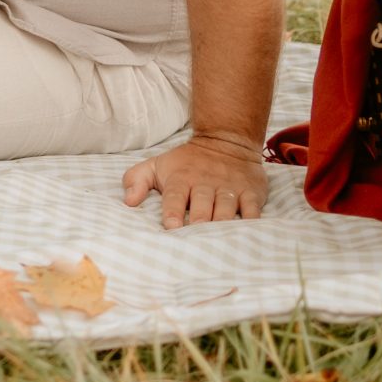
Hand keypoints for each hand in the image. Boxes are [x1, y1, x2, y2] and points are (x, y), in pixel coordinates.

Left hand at [122, 133, 268, 228]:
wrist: (226, 140)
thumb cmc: (186, 162)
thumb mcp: (157, 165)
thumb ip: (137, 180)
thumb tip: (127, 201)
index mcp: (182, 178)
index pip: (175, 195)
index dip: (173, 211)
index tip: (171, 227)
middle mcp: (206, 182)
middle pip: (203, 204)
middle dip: (199, 221)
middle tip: (196, 237)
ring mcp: (230, 187)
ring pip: (227, 207)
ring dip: (223, 224)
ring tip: (219, 241)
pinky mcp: (251, 192)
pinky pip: (253, 208)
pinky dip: (252, 221)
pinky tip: (248, 235)